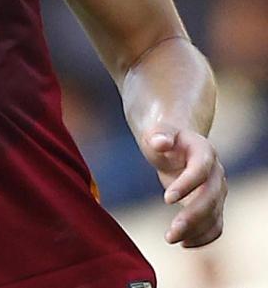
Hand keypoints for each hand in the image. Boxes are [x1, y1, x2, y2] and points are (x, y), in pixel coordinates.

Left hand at [139, 124, 226, 246]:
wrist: (177, 144)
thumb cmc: (164, 137)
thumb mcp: (157, 131)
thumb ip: (159, 134)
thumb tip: (160, 142)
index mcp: (204, 152)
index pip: (201, 170)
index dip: (187, 185)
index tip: (166, 199)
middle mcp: (216, 173)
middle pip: (210, 198)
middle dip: (192, 217)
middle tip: (170, 233)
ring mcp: (217, 190)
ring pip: (214, 215)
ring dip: (195, 231)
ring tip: (171, 239)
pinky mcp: (213, 204)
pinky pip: (216, 225)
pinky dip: (204, 237)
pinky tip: (185, 243)